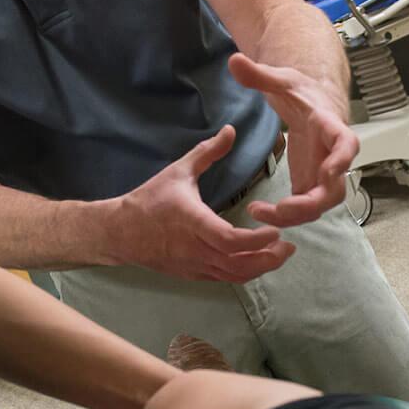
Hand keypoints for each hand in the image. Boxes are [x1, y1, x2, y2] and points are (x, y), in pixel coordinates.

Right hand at [109, 125, 295, 281]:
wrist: (120, 232)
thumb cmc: (150, 199)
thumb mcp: (178, 171)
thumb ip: (207, 152)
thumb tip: (231, 129)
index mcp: (193, 223)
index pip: (231, 240)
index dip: (257, 240)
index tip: (277, 231)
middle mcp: (195, 249)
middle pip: (239, 264)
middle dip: (268, 258)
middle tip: (288, 246)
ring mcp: (194, 265)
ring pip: (234, 276)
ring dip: (260, 268)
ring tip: (279, 254)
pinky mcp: (192, 274)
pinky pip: (223, 279)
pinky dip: (243, 273)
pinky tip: (257, 261)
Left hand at [227, 54, 358, 227]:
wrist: (312, 103)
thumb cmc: (301, 92)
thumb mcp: (280, 80)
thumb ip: (259, 75)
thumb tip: (234, 61)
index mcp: (331, 127)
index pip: (347, 143)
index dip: (343, 159)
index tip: (331, 171)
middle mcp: (333, 156)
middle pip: (334, 188)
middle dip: (311, 203)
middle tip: (282, 209)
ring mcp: (323, 174)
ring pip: (320, 204)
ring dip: (295, 216)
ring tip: (261, 213)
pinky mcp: (310, 184)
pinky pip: (304, 209)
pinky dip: (286, 216)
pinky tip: (260, 213)